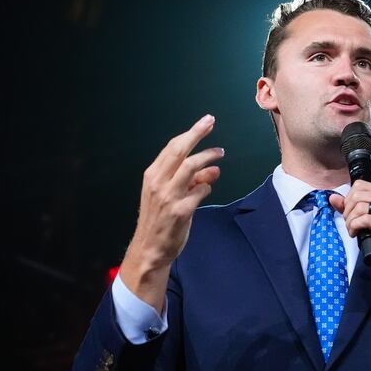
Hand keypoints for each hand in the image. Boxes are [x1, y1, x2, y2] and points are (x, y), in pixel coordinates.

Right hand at [121, 114, 223, 311]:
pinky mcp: (180, 211)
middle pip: (180, 151)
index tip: (205, 122)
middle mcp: (158, 183)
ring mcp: (168, 196)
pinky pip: (200, 191)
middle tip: (211, 123)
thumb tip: (213, 168)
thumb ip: (190, 180)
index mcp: (152, 176)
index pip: (172, 147)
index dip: (190, 133)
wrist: (150, 248)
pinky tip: (207, 188)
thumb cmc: (160, 219)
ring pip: (191, 167)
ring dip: (208, 157)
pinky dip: (206, 187)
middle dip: (197, 134)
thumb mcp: (169, 195)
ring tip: (220, 153)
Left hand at [329, 181, 370, 310]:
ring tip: (352, 230)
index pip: (360, 185)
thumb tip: (333, 198)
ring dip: (350, 221)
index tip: (349, 213)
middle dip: (347, 211)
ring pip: (360, 207)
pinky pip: (365, 220)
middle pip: (358, 195)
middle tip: (349, 224)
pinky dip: (354, 227)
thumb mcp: (367, 221)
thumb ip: (350, 207)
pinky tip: (355, 234)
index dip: (348, 199)